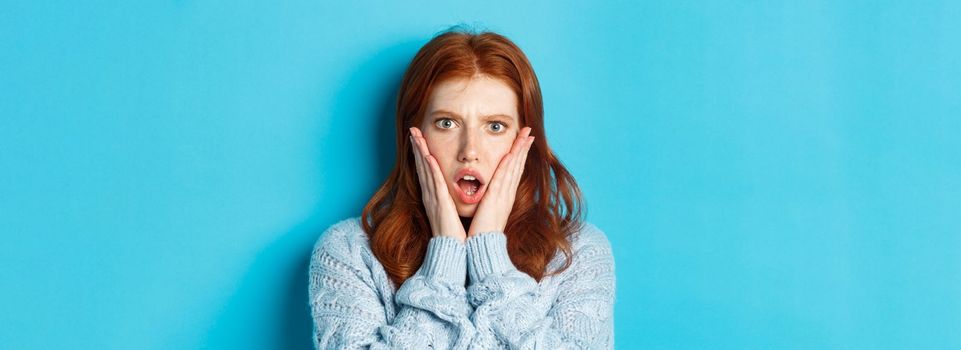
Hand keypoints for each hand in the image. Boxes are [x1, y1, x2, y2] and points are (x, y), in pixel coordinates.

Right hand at [409, 127, 467, 241]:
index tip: (419, 139)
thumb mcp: (452, 213)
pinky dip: (430, 170)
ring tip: (415, 136)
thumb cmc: (455, 235)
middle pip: (422, 166)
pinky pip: (434, 184)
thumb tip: (455, 192)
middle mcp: (431, 195)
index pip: (427, 171)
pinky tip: (427, 157)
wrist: (454, 252)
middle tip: (413, 130)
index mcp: (435, 197)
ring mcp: (434, 199)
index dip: (422, 154)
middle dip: (417, 147)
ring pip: (425, 171)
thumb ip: (450, 201)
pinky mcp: (439, 204)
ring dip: (420, 152)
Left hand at [467, 127, 534, 237]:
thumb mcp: (486, 214)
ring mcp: (503, 196)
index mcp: (504, 198)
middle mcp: (507, 194)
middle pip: (517, 166)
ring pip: (513, 167)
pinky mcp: (496, 198)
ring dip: (519, 149)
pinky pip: (503, 177)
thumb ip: (488, 203)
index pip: (513, 172)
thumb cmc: (481, 234)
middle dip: (523, 147)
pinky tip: (512, 152)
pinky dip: (509, 164)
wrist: (482, 247)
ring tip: (525, 134)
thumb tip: (488, 197)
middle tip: (528, 131)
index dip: (519, 155)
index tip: (523, 142)